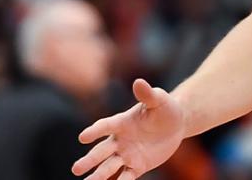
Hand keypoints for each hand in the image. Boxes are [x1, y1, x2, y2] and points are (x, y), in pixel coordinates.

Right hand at [72, 79, 186, 178]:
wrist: (175, 125)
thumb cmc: (165, 108)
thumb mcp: (159, 100)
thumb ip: (148, 94)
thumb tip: (139, 82)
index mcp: (122, 122)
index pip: (105, 126)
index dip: (95, 131)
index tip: (83, 137)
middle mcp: (120, 140)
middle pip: (101, 151)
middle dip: (89, 160)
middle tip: (76, 169)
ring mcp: (127, 155)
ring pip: (109, 166)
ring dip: (99, 175)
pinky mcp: (136, 166)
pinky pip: (126, 177)